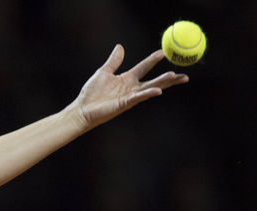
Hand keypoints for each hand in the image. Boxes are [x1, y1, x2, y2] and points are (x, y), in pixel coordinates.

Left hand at [71, 44, 188, 129]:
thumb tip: (120, 46)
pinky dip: (148, 93)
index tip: (163, 52)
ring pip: (150, 88)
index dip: (153, 60)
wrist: (82, 109)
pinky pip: (139, 98)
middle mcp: (131, 88)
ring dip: (163, 83)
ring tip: (176, 77)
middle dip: (169, 78)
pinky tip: (158, 91)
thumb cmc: (91, 93)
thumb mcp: (103, 72)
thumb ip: (114, 61)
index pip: (143, 67)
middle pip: (154, 81)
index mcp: (126, 79)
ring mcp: (129, 96)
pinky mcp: (124, 104)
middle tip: (184, 74)